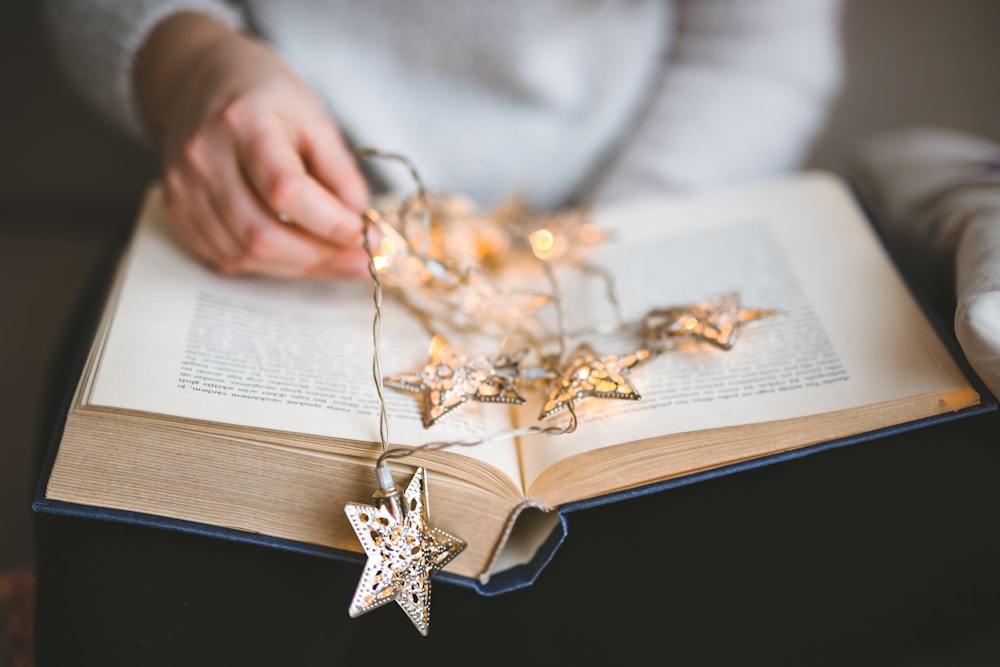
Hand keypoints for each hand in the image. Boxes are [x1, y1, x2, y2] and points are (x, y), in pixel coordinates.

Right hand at [134, 12, 371, 277]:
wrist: (201, 79)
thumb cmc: (265, 95)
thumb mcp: (313, 118)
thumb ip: (339, 171)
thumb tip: (360, 221)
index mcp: (241, 123)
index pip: (285, 190)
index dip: (331, 223)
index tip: (369, 235)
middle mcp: (203, 157)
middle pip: (261, 233)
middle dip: (320, 257)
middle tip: (362, 261)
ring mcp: (184, 187)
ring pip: (244, 253)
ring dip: (299, 267)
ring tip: (338, 261)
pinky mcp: (177, 209)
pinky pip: (226, 257)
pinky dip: (269, 266)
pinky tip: (300, 256)